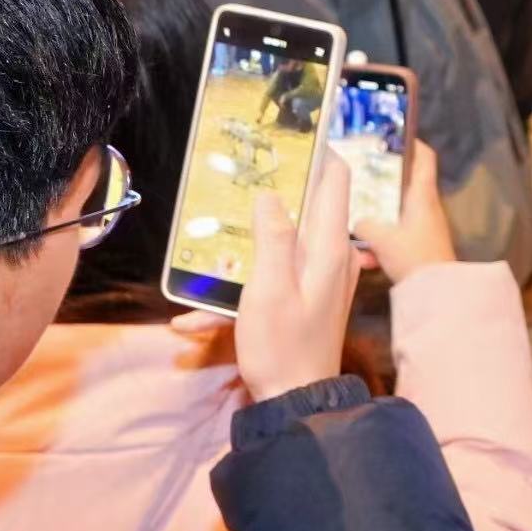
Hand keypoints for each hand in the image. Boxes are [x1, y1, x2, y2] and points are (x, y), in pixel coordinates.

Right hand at [174, 148, 360, 402]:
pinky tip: (195, 318)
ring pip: (288, 239)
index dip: (321, 150)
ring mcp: (322, 277)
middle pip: (311, 204)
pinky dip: (246, 282)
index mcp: (328, 247)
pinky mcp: (308, 297)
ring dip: (254, 236)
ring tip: (217, 228)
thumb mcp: (269, 289)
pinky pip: (276, 275)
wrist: (296, 402)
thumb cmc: (283, 346)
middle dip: (282, 185)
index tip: (300, 128)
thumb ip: (273, 238)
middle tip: (247, 167)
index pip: (336, 182)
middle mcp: (332, 256)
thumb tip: (271, 194)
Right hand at [355, 140, 458, 282]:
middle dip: (381, 185)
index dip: (412, 143)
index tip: (392, 137)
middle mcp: (427, 207)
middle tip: (358, 182)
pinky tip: (365, 258)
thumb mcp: (382, 237)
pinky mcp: (421, 246)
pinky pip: (398, 237)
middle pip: (405, 186)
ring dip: (378, 220)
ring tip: (355, 226)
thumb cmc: (414, 256)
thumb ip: (365, 225)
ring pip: (397, 214)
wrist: (437, 292)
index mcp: (422, 195)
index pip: (425, 157)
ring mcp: (425, 227)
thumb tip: (356, 221)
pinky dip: (382, 243)